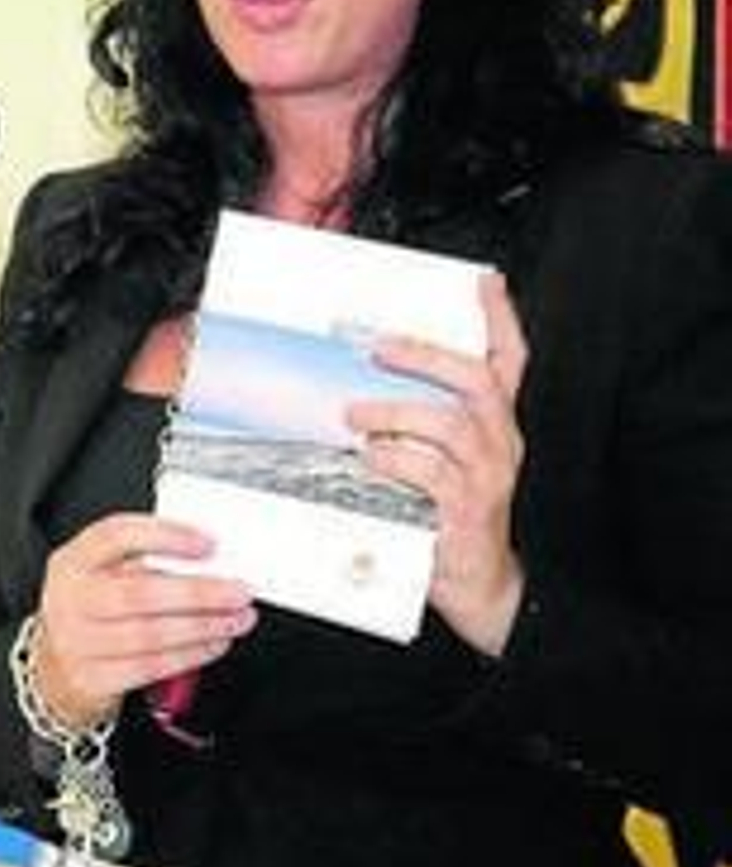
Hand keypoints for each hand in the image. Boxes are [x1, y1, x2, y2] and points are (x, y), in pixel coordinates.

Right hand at [31, 511, 257, 727]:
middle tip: (238, 591)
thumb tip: (210, 562)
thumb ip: (143, 562)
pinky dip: (191, 655)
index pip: (115, 535)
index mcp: (74, 560)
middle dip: (198, 593)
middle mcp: (71, 599)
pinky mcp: (94, 678)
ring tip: (236, 619)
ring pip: (150, 635)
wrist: (54, 668)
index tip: (208, 543)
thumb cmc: (92, 610)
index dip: (164, 536)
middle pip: (138, 593)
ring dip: (203, 627)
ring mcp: (78, 642)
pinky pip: (151, 667)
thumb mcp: (102, 574)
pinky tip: (214, 643)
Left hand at [347, 271, 527, 655]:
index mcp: (496, 423)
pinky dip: (394, 461)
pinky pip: (431, 474)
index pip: (510, 360)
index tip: (485, 281)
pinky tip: (370, 460)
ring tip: (355, 415)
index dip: (500, 318)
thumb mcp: (441, 458)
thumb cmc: (451, 514)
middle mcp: (501, 442)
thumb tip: (363, 384)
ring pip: (449, 425)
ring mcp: (489, 476)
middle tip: (377, 347)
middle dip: (425, 355)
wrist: (480, 585)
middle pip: (475, 380)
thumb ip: (417, 421)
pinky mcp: (468, 510)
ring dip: (395, 413)